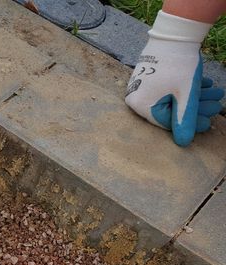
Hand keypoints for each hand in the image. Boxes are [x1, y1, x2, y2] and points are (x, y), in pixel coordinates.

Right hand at [125, 11, 223, 146]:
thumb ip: (185, 120)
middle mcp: (136, 98)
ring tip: (215, 92)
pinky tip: (203, 85)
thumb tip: (184, 143)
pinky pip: (168, 89)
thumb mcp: (186, 95)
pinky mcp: (148, 77)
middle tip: (216, 105)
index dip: (190, 123)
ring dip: (195, 96)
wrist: (174, 34)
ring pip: (172, 97)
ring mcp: (141, 86)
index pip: (167, 121)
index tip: (210, 122)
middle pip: (171, 109)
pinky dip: (186, 88)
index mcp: (140, 105)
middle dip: (197, 107)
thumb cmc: (178, 65)